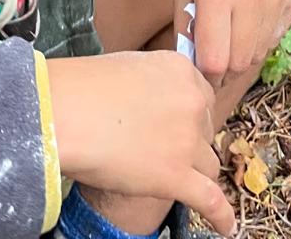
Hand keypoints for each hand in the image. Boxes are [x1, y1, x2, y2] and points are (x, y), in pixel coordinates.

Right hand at [46, 51, 234, 235]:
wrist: (65, 112)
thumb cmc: (81, 89)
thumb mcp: (127, 67)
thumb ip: (150, 85)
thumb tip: (151, 106)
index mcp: (181, 71)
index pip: (202, 97)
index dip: (188, 115)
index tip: (176, 124)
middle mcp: (192, 102)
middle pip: (205, 130)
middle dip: (188, 141)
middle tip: (161, 147)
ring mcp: (187, 141)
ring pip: (208, 164)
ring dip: (195, 171)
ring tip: (182, 179)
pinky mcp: (176, 176)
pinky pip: (210, 200)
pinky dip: (220, 216)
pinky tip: (225, 227)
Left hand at [179, 0, 290, 84]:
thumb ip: (186, 28)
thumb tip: (190, 69)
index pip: (214, 61)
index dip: (204, 75)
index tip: (197, 72)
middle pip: (240, 64)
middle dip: (223, 71)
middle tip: (211, 62)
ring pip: (260, 53)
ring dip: (242, 56)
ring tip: (227, 37)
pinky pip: (276, 36)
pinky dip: (259, 39)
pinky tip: (245, 20)